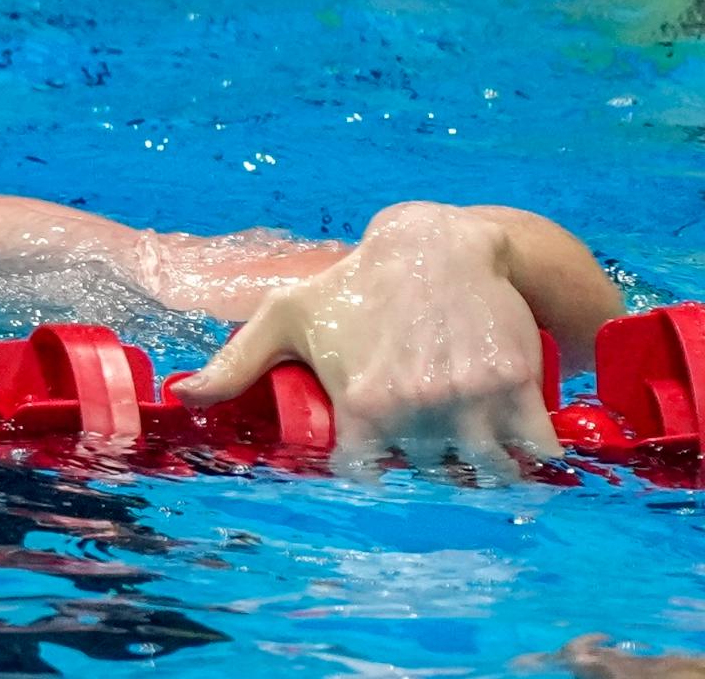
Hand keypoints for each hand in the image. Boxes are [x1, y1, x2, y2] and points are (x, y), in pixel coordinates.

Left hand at [171, 202, 561, 472]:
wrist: (436, 244)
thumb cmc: (353, 286)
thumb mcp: (285, 316)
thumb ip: (235, 363)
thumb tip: (184, 398)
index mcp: (360, 403)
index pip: (367, 478)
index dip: (374, 470)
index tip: (378, 452)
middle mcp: (415, 407)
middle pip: (428, 477)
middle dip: (428, 465)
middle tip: (425, 435)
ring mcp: (469, 398)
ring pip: (485, 475)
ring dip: (482, 470)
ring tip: (471, 444)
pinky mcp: (517, 384)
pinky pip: (538, 453)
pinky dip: (534, 458)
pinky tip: (522, 446)